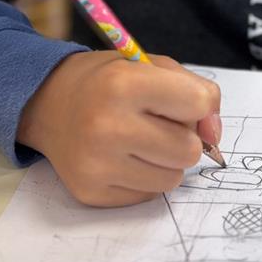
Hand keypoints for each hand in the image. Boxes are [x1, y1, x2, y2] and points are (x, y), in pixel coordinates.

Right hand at [17, 51, 220, 206]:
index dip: (197, 104)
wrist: (47, 103)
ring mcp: (97, 164)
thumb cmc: (107, 81)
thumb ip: (195, 90)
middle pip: (188, 150)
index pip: (197, 103)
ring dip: (165, 161)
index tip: (180, 101)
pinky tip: (122, 158)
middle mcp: (108, 126)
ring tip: (140, 141)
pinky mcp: (91, 192)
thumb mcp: (150, 66)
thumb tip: (214, 138)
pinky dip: (144, 177)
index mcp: (124, 84)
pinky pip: (147, 195)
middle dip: (183, 137)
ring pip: (172, 179)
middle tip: (157, 123)